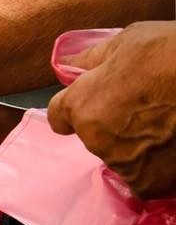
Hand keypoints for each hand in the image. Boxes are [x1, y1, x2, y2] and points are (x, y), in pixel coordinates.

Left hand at [48, 21, 175, 198]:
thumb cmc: (170, 54)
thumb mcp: (128, 42)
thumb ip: (93, 58)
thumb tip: (69, 64)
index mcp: (81, 106)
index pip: (60, 116)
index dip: (77, 106)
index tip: (95, 102)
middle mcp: (96, 140)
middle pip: (94, 136)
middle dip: (113, 125)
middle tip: (145, 107)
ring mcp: (124, 164)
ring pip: (122, 158)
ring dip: (137, 147)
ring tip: (164, 126)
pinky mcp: (151, 182)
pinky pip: (146, 179)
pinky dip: (157, 167)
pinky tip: (171, 146)